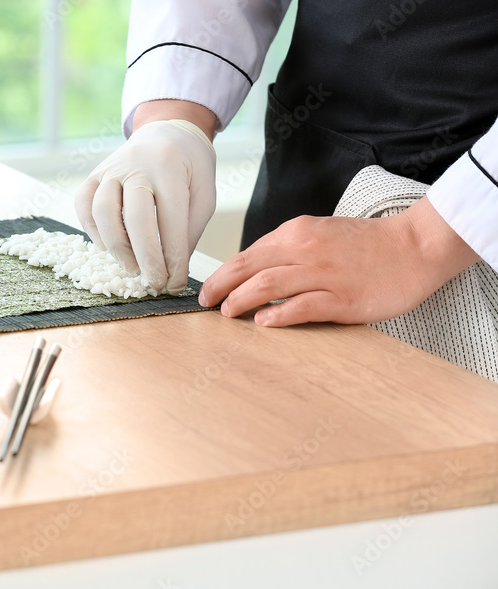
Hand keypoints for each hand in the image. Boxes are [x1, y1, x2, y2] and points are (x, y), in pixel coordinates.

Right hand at [75, 115, 216, 294]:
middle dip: (145, 257)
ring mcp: (111, 169)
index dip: (172, 257)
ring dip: (116, 247)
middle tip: (154, 283)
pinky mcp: (94, 175)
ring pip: (103, 211)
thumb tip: (172, 269)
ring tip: (131, 267)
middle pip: (135, 218)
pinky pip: (84, 204)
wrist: (167, 131)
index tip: (174, 283)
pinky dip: (91, 230)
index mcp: (170, 169)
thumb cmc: (190, 168)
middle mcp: (137, 166)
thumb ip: (190, 229)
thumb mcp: (204, 194)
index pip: (170, 220)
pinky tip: (107, 247)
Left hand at [198, 197, 479, 325]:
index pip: (248, 254)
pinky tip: (262, 323)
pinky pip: (302, 307)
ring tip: (227, 313)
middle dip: (220, 287)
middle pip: (248, 268)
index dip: (223, 273)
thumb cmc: (367, 245)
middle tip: (205, 303)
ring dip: (240, 300)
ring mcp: (324, 275)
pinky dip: (278, 315)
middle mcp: (305, 250)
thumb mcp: (320, 234)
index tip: (209, 289)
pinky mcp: (342, 299)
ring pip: (267, 286)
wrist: (415, 247)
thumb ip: (288, 249)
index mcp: (297, 233)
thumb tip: (252, 271)